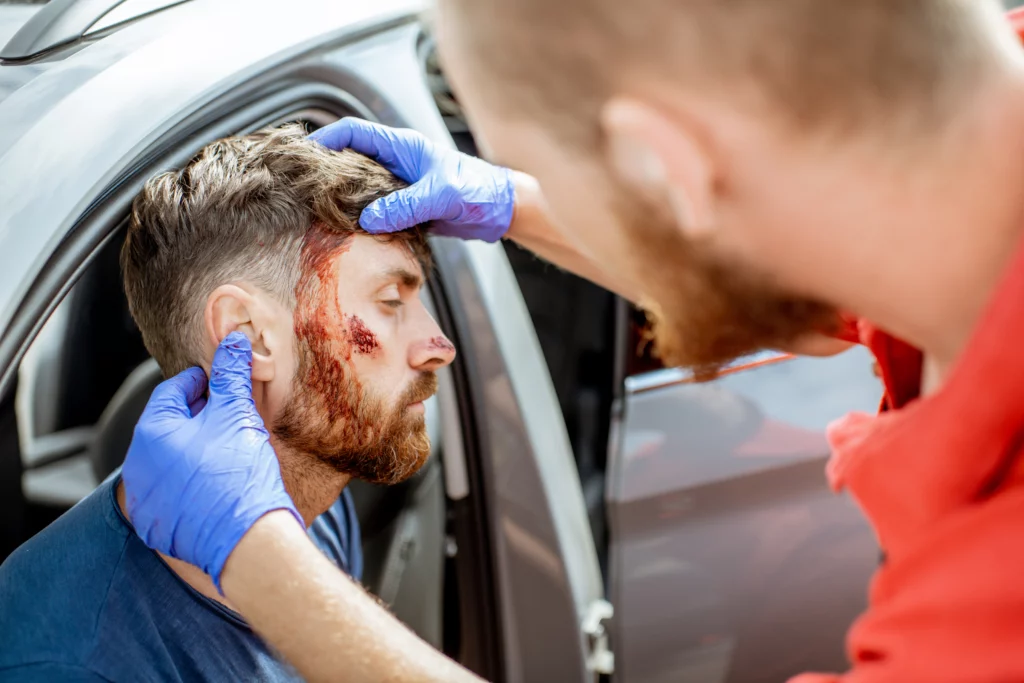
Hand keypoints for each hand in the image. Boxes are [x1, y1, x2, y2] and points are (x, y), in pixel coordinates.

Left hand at [121, 332, 301, 590]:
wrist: (247, 540)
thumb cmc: (240, 475)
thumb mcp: (238, 414)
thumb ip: (232, 374)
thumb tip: (233, 341)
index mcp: (151, 432)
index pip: (174, 390)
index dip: (203, 383)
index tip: (223, 384)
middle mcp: (138, 465)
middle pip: (171, 426)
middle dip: (199, 417)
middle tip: (231, 416)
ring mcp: (145, 499)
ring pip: (171, 460)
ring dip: (195, 450)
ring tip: (228, 450)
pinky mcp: (157, 525)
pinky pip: (173, 492)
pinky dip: (192, 483)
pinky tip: (219, 482)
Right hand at [310, 117, 514, 241]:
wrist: (501, 209)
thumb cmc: (477, 192)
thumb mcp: (440, 197)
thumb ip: (405, 206)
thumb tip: (368, 220)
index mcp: (403, 146)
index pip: (354, 132)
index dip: (326, 139)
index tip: (303, 155)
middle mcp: (398, 161)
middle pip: (350, 158)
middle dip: (326, 170)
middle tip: (303, 189)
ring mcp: (401, 183)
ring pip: (360, 185)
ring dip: (342, 196)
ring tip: (318, 212)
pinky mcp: (407, 205)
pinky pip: (375, 207)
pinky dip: (360, 216)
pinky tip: (349, 230)